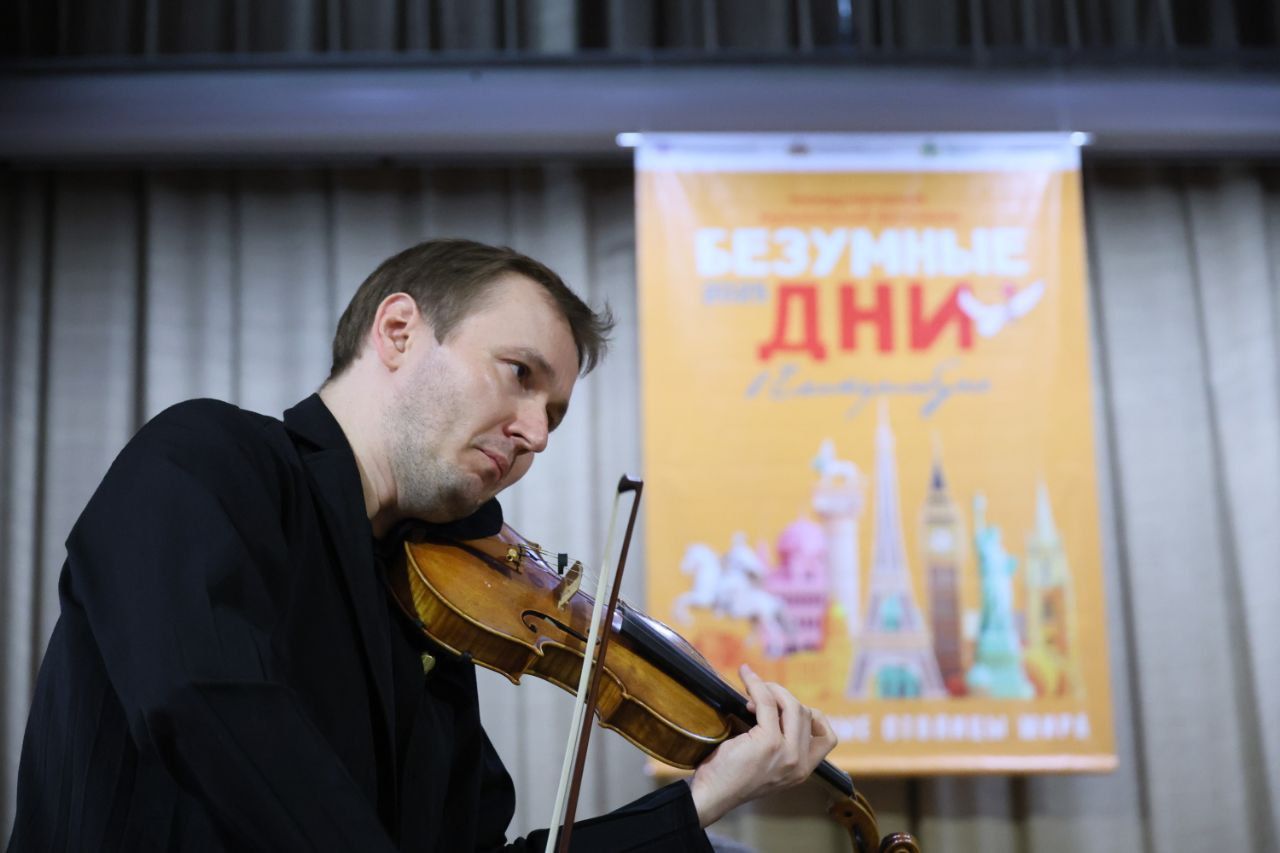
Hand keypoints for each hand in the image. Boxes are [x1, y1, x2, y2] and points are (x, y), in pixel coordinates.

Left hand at [688, 664, 837, 826]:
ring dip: (772, 689)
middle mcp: (800, 763)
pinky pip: (767, 702)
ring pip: (792, 705)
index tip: (787, 709)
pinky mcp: (768, 742)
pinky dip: (756, 685)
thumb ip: (782, 745)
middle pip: (806, 713)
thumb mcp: (768, 765)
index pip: (827, 738)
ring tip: (753, 690)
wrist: (712, 794)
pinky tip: (746, 678)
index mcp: (802, 770)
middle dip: (784, 696)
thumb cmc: (732, 776)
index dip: (812, 716)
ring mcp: (786, 753)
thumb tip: (777, 704)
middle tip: (760, 696)